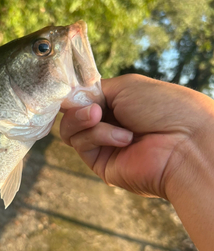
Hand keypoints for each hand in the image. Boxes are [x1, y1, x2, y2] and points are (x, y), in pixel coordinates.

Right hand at [60, 74, 213, 199]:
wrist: (184, 141)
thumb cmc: (163, 107)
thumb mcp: (126, 86)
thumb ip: (93, 90)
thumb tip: (67, 97)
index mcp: (118, 103)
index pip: (83, 98)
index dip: (75, 94)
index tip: (73, 90)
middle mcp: (109, 124)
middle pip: (72, 115)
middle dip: (78, 108)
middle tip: (94, 108)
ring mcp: (104, 145)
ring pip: (70, 131)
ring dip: (85, 120)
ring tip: (102, 118)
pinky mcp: (101, 164)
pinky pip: (81, 145)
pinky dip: (98, 136)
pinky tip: (123, 138)